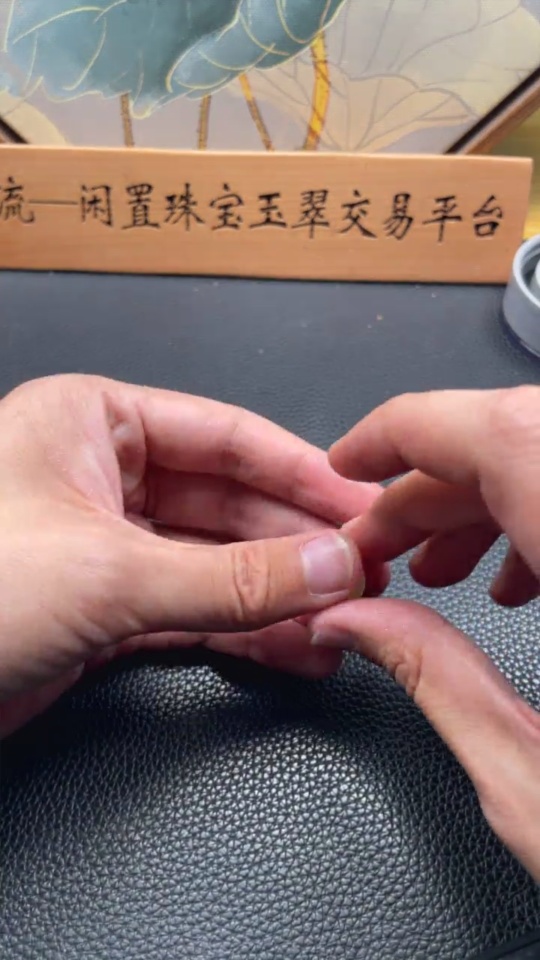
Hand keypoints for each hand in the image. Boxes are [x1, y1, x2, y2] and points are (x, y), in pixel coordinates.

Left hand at [0, 375, 381, 737]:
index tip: (365, 506)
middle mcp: (102, 473)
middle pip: (228, 501)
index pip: (227, 435)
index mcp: (93, 421)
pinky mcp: (103, 607)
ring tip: (345, 618)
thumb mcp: (110, 574)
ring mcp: (104, 542)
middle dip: (298, 543)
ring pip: (214, 561)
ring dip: (279, 592)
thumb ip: (232, 575)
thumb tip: (334, 566)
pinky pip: (190, 608)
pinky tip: (295, 644)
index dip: (303, 473)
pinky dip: (241, 628)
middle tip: (367, 573)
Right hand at [311, 387, 539, 880]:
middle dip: (436, 487)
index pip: (499, 433)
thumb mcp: (534, 785)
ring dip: (490, 503)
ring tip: (442, 570)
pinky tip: (520, 582)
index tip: (355, 462)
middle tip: (385, 545)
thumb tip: (360, 622)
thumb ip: (436, 679)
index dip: (407, 432)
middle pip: (527, 442)